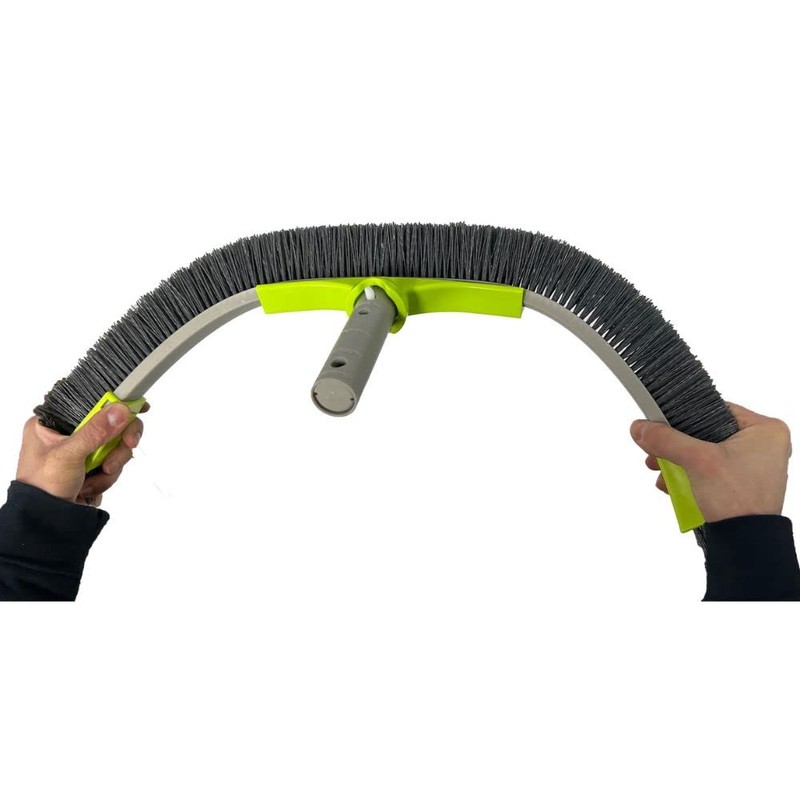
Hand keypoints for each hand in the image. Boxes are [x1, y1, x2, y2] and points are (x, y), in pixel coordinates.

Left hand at [16, 403, 147, 507]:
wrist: (46, 521)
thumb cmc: (42, 488)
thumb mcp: (68, 455)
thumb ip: (95, 432)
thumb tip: (120, 410)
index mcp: (51, 423)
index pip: (89, 403)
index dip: (114, 403)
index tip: (136, 406)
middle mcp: (68, 433)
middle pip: (109, 424)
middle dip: (118, 441)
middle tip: (129, 445)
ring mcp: (82, 450)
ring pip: (115, 444)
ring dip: (112, 463)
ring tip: (94, 479)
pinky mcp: (92, 465)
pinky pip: (114, 461)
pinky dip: (109, 475)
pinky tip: (92, 486)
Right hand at [630, 402, 791, 522]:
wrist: (745, 544)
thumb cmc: (738, 501)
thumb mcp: (696, 461)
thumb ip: (666, 439)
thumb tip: (640, 427)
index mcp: (765, 430)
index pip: (714, 409)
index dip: (684, 415)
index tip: (660, 421)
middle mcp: (764, 446)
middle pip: (706, 433)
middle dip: (676, 444)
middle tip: (655, 448)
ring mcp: (754, 467)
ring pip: (705, 453)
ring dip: (678, 462)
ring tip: (658, 469)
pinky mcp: (741, 484)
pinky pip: (709, 470)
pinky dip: (688, 475)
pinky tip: (670, 483)